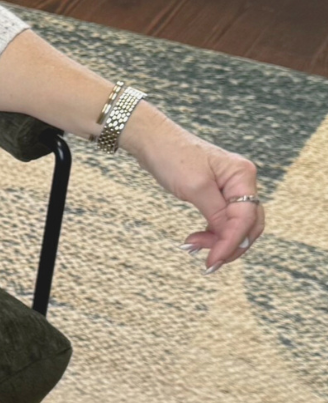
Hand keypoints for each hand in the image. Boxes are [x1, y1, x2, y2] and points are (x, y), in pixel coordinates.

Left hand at [120, 105, 263, 271]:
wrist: (153, 140)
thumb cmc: (172, 157)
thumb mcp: (195, 188)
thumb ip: (217, 214)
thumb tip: (231, 239)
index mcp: (242, 176)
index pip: (246, 219)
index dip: (231, 243)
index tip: (212, 262)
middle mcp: (243, 181)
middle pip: (249, 225)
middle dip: (229, 245)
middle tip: (206, 261)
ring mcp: (232, 187)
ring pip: (237, 225)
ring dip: (218, 241)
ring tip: (191, 247)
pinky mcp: (218, 194)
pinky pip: (224, 220)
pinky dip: (212, 233)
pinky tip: (195, 241)